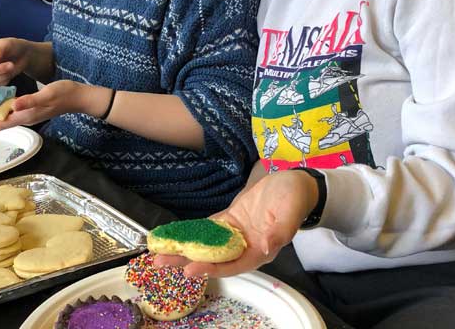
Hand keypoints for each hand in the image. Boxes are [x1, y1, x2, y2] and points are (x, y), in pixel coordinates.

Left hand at [0, 80, 83, 128]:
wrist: (79, 97)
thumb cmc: (65, 94)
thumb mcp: (47, 94)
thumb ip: (30, 100)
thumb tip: (14, 105)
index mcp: (27, 115)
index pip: (0, 123)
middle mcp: (25, 117)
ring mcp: (29, 114)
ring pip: (4, 116)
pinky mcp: (32, 109)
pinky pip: (11, 111)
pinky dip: (1, 107)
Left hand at [154, 170, 318, 277]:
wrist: (295, 184)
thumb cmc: (294, 199)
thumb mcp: (290, 212)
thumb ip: (280, 231)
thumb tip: (267, 246)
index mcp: (260, 250)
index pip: (232, 264)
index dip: (212, 268)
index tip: (190, 269)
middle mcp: (245, 246)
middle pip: (213, 258)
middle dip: (187, 260)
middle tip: (160, 261)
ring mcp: (236, 234)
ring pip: (207, 244)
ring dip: (185, 248)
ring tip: (160, 251)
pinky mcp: (231, 220)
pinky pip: (209, 229)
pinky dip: (194, 232)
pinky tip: (177, 234)